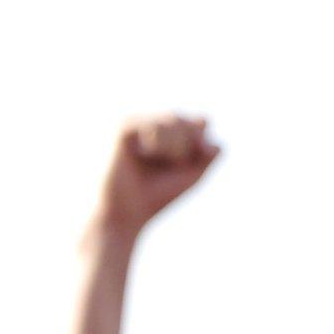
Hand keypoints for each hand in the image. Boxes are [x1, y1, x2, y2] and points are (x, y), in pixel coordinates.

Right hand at [91, 114, 218, 240]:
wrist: (127, 213)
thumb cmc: (157, 196)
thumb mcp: (193, 175)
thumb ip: (208, 154)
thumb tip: (208, 130)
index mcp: (172, 134)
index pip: (201, 122)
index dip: (201, 141)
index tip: (190, 163)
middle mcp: (155, 125)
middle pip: (189, 120)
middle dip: (187, 146)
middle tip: (171, 165)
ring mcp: (139, 124)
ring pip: (173, 119)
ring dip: (174, 146)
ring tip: (154, 160)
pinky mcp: (124, 129)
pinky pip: (154, 124)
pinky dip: (155, 143)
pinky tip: (141, 154)